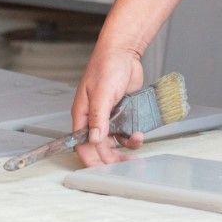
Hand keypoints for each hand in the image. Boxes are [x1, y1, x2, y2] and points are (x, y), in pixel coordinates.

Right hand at [72, 42, 145, 166]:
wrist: (125, 51)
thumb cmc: (106, 65)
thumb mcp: (101, 92)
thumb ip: (98, 117)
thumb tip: (94, 139)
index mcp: (82, 114)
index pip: (82, 144)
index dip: (92, 158)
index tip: (103, 170)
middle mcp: (94, 118)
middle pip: (99, 146)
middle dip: (111, 157)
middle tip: (125, 164)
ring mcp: (109, 116)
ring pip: (114, 141)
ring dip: (124, 146)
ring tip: (136, 143)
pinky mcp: (122, 112)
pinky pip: (125, 130)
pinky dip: (132, 135)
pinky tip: (138, 134)